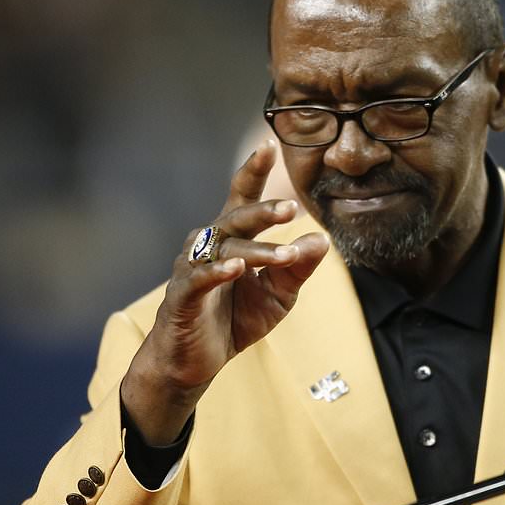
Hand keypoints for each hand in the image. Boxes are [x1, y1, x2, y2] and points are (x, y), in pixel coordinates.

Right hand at [122, 140, 329, 444]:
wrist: (197, 362)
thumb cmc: (235, 319)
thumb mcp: (278, 295)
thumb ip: (298, 268)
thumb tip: (322, 240)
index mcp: (234, 238)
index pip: (244, 197)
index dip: (254, 170)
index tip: (269, 142)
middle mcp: (210, 243)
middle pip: (237, 218)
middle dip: (265, 211)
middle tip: (293, 208)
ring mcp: (192, 266)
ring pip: (226, 249)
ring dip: (258, 251)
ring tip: (285, 256)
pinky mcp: (181, 294)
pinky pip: (199, 277)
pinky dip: (218, 272)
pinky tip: (236, 269)